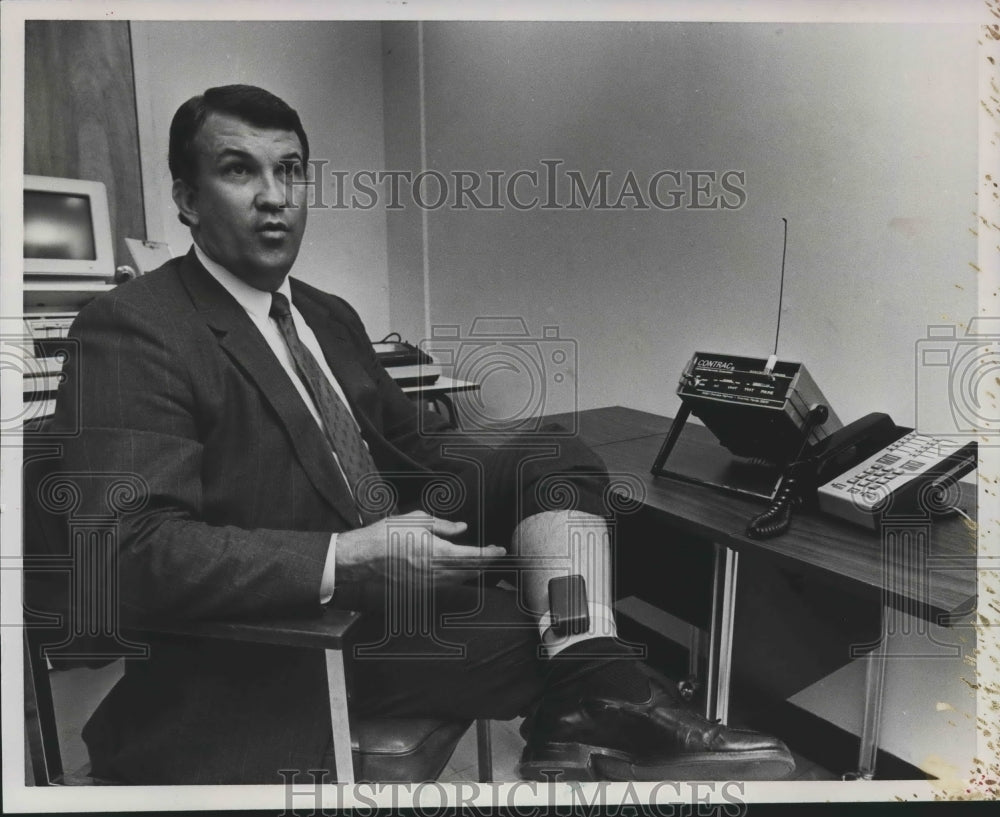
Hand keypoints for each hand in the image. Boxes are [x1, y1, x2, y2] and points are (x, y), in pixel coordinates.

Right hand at [336, 510, 505, 586]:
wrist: (364, 557)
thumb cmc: (388, 534)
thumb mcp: (417, 520)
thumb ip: (444, 526)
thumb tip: (462, 528)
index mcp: (438, 552)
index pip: (473, 555)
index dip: (490, 554)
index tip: (501, 550)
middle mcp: (436, 571)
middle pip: (470, 570)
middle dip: (485, 562)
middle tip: (495, 554)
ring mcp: (428, 583)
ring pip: (460, 579)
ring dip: (474, 571)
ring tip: (482, 561)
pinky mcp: (420, 589)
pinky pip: (447, 584)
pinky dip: (459, 577)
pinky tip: (461, 570)